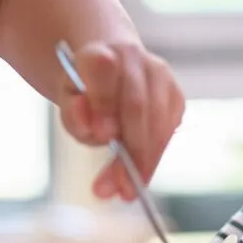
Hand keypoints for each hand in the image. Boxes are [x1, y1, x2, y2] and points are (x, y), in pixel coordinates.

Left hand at [56, 40, 184, 200]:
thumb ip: (74, 114)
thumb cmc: (84, 91)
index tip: (102, 136)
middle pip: (136, 104)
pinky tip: (140, 174)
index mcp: (98, 52)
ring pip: (158, 121)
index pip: (102, 69)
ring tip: (126, 191)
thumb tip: (95, 127)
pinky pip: (169, 130)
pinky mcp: (175, 94)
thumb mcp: (67, 102)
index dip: (104, 102)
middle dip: (129, 149)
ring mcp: (160, 74)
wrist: (107, 71)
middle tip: (117, 187)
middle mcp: (133, 58)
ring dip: (145, 161)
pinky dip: (155, 156)